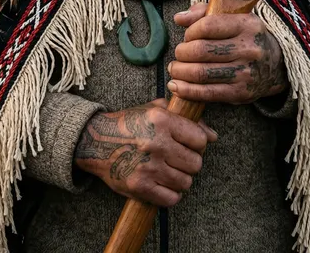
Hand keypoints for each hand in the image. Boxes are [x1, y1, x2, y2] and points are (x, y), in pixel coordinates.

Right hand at [74, 99, 216, 206]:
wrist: (96, 141)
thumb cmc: (130, 123)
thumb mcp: (156, 110)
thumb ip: (186, 120)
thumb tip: (213, 136)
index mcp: (161, 120)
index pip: (200, 140)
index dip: (198, 144)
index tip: (189, 144)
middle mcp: (156, 143)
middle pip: (196, 163)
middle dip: (190, 162)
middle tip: (178, 159)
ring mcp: (148, 166)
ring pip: (186, 183)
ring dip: (180, 179)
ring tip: (169, 171)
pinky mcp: (139, 186)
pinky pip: (171, 199)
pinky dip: (170, 194)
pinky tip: (162, 184)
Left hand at [167, 3, 287, 104]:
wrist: (276, 66)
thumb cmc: (245, 37)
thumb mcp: (233, 17)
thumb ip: (204, 13)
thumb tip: (179, 19)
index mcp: (247, 24)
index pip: (208, 26)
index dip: (190, 32)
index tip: (187, 37)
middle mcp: (248, 49)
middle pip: (201, 51)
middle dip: (181, 53)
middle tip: (178, 54)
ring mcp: (245, 73)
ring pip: (201, 73)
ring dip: (180, 72)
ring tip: (175, 69)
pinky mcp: (241, 94)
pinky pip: (207, 93)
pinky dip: (186, 91)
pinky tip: (176, 86)